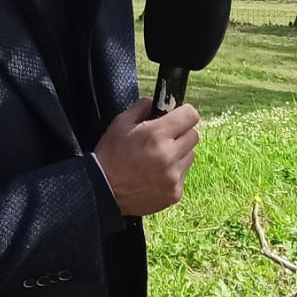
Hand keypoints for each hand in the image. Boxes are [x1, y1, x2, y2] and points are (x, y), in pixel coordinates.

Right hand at [93, 99, 199, 216]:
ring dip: (179, 154)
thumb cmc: (110, 155)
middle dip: (181, 133)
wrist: (103, 191)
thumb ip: (142, 107)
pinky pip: (183, 176)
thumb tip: (158, 103)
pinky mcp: (175, 193)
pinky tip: (156, 174)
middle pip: (194, 135)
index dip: (183, 113)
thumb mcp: (120, 123)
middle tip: (164, 139)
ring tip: (158, 158)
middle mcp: (169, 155)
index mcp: (156, 134)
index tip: (176, 116)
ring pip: (190, 156)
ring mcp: (173, 177)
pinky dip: (173, 173)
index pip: (191, 115)